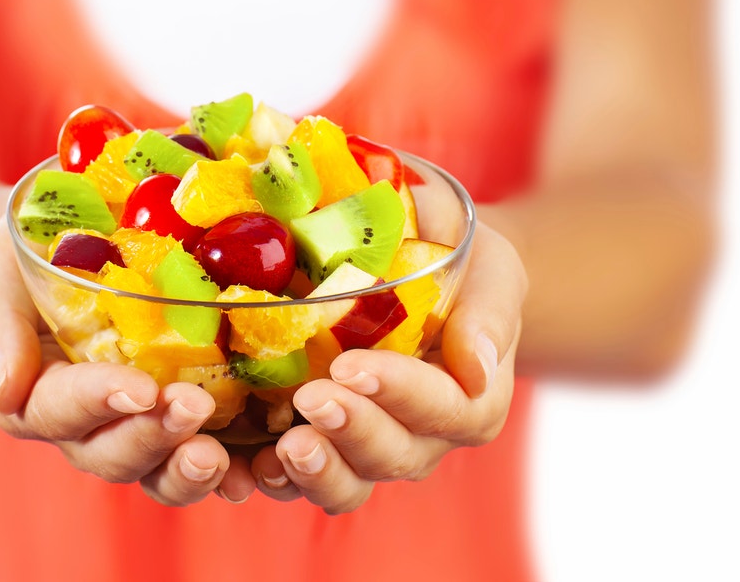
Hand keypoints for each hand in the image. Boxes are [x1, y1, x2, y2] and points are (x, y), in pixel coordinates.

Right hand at [0, 219, 257, 505]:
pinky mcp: (187, 421)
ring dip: (189, 468)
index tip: (139, 387)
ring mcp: (141, 429)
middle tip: (193, 408)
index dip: (100, 402)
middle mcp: (89, 426)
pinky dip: (236, 468)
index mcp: (37, 394)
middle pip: (115, 454)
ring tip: (222, 458)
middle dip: (154, 436)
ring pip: (161, 472)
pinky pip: (210, 457)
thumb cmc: (24, 259)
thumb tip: (4, 390)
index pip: (60, 409)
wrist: (69, 248)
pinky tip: (261, 465)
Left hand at [251, 222, 526, 512]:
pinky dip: (277, 479)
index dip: (397, 392)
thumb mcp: (487, 267)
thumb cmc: (457, 257)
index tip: (351, 366)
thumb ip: (487, 309)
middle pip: (393, 454)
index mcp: (473, 396)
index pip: (444, 408)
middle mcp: (426, 436)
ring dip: (318, 470)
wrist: (422, 261)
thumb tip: (476, 365)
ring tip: (287, 446)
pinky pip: (303, 479)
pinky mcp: (326, 447)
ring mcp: (373, 447)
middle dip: (351, 429)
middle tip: (311, 399)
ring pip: (350, 482)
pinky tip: (252, 465)